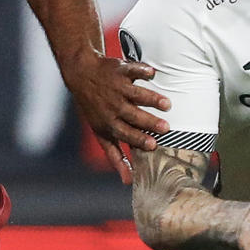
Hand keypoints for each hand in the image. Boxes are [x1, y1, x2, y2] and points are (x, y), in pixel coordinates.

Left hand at [65, 55, 169, 184]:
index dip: (138, 139)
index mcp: (109, 122)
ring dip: (151, 98)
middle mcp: (113, 105)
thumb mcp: (101, 133)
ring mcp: (117, 88)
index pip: (124, 132)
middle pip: (132, 115)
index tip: (153, 145)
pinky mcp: (121, 70)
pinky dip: (142, 70)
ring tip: (167, 104)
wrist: (82, 76)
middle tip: (166, 127)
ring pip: (136, 94)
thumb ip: (115, 155)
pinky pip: (132, 70)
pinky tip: (152, 73)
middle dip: (149, 122)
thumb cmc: (95, 109)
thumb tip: (127, 180)